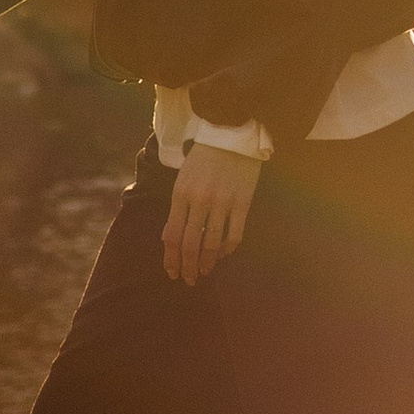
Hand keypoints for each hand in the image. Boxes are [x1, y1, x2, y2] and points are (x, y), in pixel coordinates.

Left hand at [162, 144, 260, 285]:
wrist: (230, 134)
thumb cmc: (203, 158)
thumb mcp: (183, 179)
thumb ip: (178, 207)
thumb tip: (172, 239)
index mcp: (180, 194)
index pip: (172, 235)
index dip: (171, 258)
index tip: (172, 272)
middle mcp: (199, 200)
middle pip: (190, 244)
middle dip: (188, 266)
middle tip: (188, 279)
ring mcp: (222, 202)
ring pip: (212, 243)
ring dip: (207, 262)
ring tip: (204, 272)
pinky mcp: (242, 202)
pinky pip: (234, 234)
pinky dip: (228, 249)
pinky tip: (223, 254)